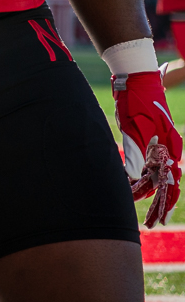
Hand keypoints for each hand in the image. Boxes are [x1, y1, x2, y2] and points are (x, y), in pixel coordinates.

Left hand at [114, 70, 180, 227]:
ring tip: (138, 210)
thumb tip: (131, 174)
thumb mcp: (134, 125)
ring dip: (146, 192)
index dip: (166, 203)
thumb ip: (134, 150)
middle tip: (152, 225)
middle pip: (164, 183)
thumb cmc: (137, 100)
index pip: (171, 182)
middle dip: (158, 205)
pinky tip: (129, 187)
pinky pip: (144, 164)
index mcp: (170, 147)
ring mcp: (158, 145)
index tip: (161, 219)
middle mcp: (167, 149)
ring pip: (153, 176)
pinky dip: (137, 177)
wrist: (134, 77)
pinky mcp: (146, 140)